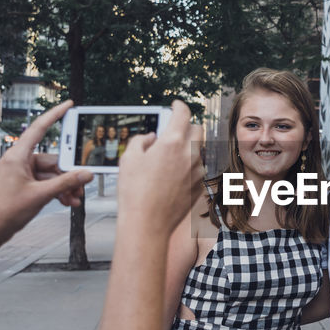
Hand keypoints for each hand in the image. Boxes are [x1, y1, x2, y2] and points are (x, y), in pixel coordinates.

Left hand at [0, 101, 93, 241]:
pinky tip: (67, 201)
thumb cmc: (4, 211)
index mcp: (18, 156)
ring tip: (75, 198)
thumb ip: (65, 183)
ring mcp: (22, 173)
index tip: (69, 104)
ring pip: (52, 174)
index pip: (40, 128)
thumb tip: (85, 174)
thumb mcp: (40, 195)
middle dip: (69, 173)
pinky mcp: (25, 185)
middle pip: (53, 159)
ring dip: (65, 186)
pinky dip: (57, 191)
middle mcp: (20, 161)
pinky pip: (46, 183)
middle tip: (82, 183)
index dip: (56, 114)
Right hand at [116, 100, 203, 239]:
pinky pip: (198, 168)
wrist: (147, 224)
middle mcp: (190, 154)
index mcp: (172, 142)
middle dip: (187, 126)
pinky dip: (189, 165)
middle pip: (198, 129)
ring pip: (200, 150)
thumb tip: (150, 138)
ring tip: (170, 157)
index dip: (179, 105)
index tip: (175, 105)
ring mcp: (198, 171)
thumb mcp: (129, 159)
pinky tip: (174, 174)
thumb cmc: (135, 193)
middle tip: (173, 130)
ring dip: (189, 147)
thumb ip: (140, 141)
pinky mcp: (199, 186)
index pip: (183, 113)